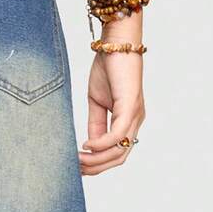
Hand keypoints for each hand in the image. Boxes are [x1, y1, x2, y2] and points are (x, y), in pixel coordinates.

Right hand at [79, 48, 145, 176]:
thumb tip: (90, 145)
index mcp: (128, 121)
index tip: (78, 166)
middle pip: (119, 158)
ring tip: (78, 160)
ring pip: (119, 151)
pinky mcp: (130, 107)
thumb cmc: (108, 67)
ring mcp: (135, 115)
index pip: (116, 153)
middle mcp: (135, 121)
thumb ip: (96, 124)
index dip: (98, 164)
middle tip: (76, 168)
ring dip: (97, 160)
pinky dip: (100, 145)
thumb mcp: (97, 102)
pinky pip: (117, 136)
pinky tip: (86, 145)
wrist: (116, 43)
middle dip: (96, 168)